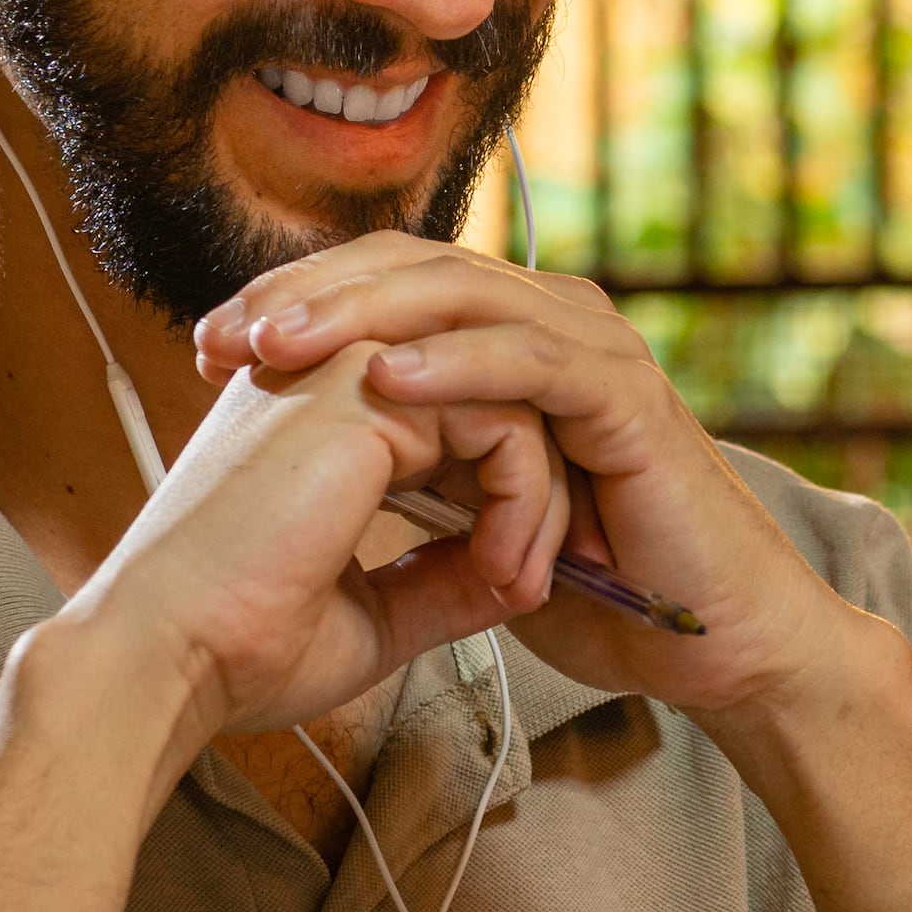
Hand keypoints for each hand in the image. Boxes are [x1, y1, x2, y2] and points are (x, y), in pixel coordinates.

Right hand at [66, 335, 555, 742]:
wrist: (174, 657)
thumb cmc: (243, 646)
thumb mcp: (374, 614)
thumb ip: (447, 583)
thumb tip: (521, 579)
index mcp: (323, 418)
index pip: (458, 421)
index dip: (507, 500)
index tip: (515, 585)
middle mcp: (335, 375)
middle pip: (495, 399)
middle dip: (541, 496)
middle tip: (536, 584)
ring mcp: (349, 367)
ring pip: (513, 401)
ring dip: (542, 504)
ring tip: (519, 586)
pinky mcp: (368, 387)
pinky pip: (504, 419)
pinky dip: (528, 501)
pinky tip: (506, 570)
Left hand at [188, 237, 870, 716]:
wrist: (707, 641)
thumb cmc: (597, 582)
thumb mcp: (468, 513)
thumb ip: (409, 466)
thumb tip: (307, 450)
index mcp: (505, 338)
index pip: (380, 286)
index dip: (289, 306)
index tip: (204, 354)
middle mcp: (547, 321)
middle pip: (407, 270)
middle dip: (305, 297)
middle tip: (222, 335)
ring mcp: (589, 350)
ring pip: (458, 299)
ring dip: (359, 317)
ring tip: (281, 345)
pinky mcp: (624, 394)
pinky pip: (527, 360)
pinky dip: (453, 365)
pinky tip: (385, 380)